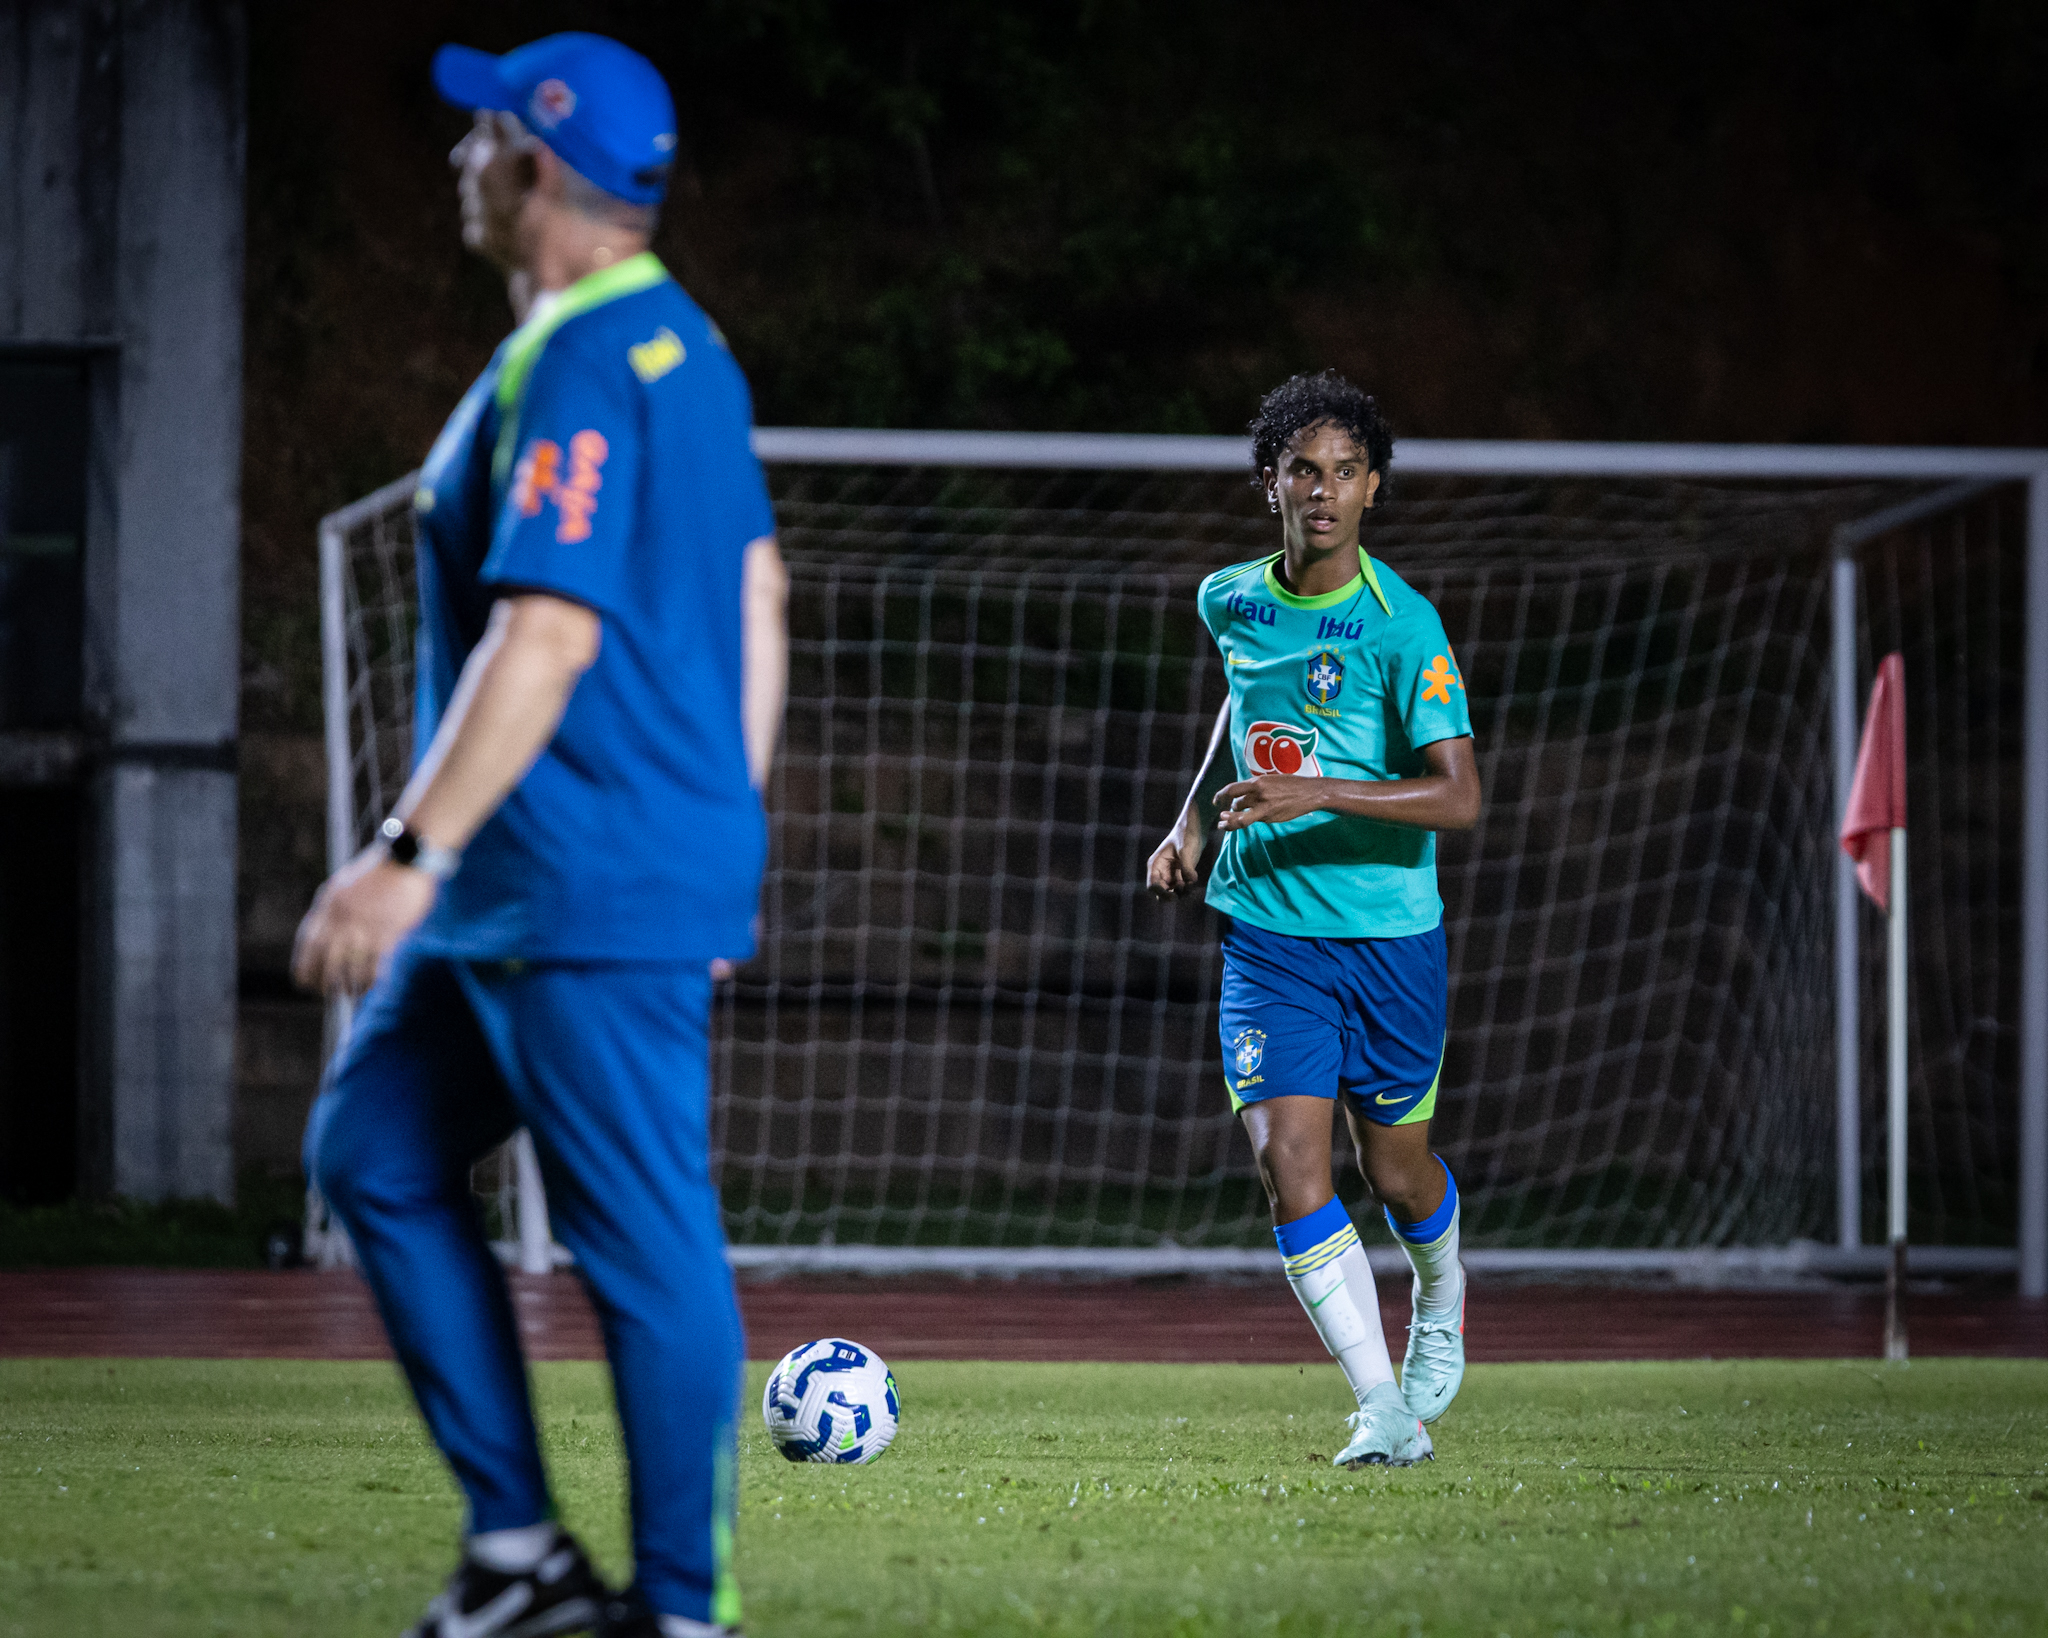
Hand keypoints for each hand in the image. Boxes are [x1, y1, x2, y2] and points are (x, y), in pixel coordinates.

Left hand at [291, 849, 438, 996]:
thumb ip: (333, 909)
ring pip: (348, 966)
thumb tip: (325, 935)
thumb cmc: (379, 872)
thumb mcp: (344, 885)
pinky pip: (374, 965)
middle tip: (325, 993)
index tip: (304, 982)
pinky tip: (369, 987)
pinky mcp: (387, 932)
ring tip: (349, 994)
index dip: (304, 966)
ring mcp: (364, 925)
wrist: (407, 858)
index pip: (308, 942)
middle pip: (325, 958)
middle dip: (322, 981)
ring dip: (348, 984)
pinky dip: (370, 980)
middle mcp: (342, 917)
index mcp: (329, 904)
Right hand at [1147, 826, 1203, 898]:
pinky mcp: (1181, 874)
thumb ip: (1187, 868)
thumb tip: (1190, 882)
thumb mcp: (1186, 850)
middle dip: (1171, 896)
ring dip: (1182, 893)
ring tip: (1191, 886)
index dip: (1161, 893)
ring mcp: (1171, 873)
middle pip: (1161, 893)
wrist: (1195, 827)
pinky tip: (1194, 880)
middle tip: (1183, 892)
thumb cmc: (1186, 834)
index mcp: (1156, 864)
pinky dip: (1188, 888)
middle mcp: (1161, 871)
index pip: (1152, 886)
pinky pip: (1182, 888)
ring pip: (1172, 893)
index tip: (1174, 895)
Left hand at [1214, 775, 1326, 830]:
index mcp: (1258, 782)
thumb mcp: (1272, 779)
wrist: (1310, 793)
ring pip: (1240, 817)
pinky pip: (1253, 820)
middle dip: (1230, 810)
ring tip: (1222, 824)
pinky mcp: (1270, 817)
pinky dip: (1246, 821)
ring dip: (1231, 821)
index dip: (1220, 795)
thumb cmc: (1292, 784)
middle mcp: (1259, 794)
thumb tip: (1244, 794)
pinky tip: (1243, 822)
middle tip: (1224, 815)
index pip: (1232, 789)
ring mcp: (1264, 807)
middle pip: (1236, 804)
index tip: (1216, 801)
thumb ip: (1257, 786)